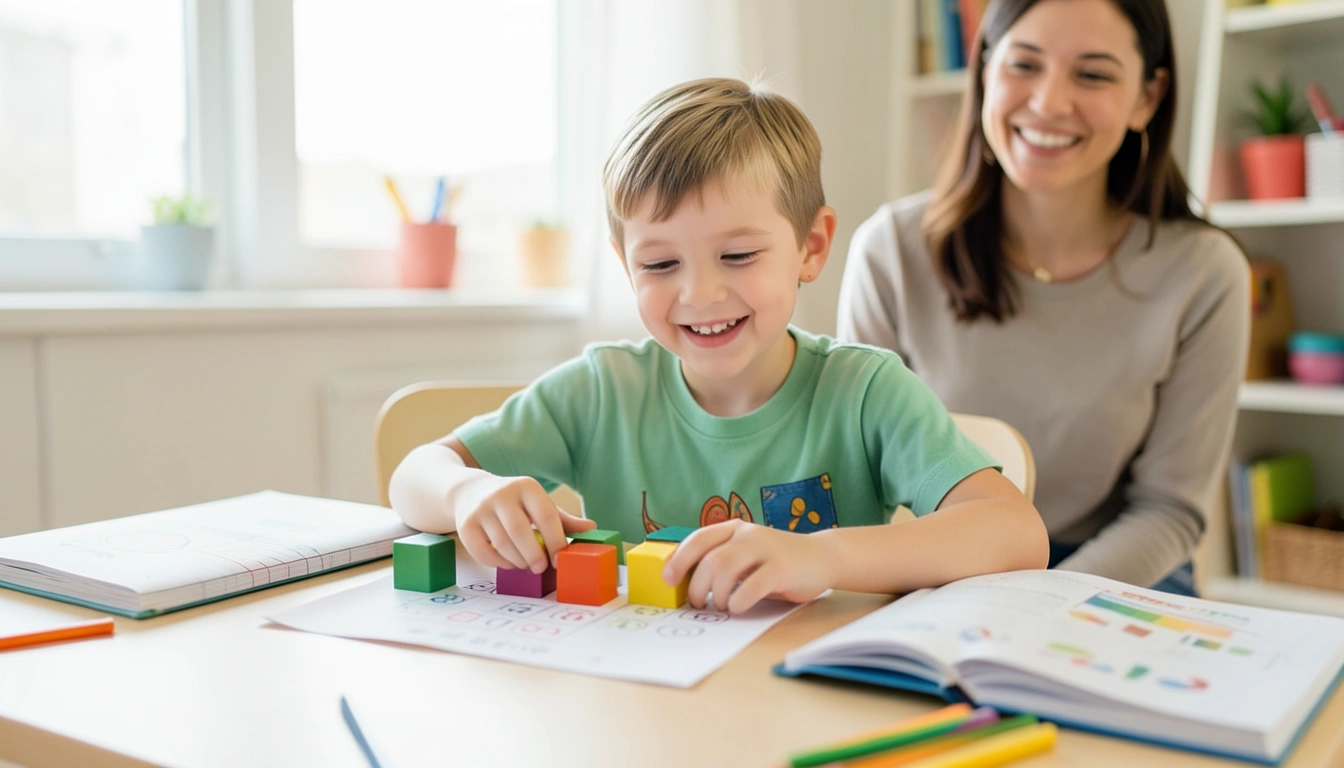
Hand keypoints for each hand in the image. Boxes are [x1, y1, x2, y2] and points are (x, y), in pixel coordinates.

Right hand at [454, 474, 594, 572]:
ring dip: (517, 561)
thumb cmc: (514, 503)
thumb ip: (563, 519)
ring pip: (501, 544)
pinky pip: (482, 552)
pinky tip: (508, 562)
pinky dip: (498, 563)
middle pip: (520, 531)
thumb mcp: (538, 504)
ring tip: (526, 565)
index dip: (556, 540)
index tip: (560, 559)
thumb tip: (592, 528)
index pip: (546, 515)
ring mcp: (480, 509)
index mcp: (526, 486)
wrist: (470, 492)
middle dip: (534, 555)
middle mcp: (501, 494)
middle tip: (541, 567)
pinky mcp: (464, 525)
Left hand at [662, 520, 839, 613]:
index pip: (699, 539)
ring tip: (722, 606)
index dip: (679, 560)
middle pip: (709, 558)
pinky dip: (739, 600)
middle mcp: (748, 534)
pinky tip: (738, 608)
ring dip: (717, 594)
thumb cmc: (777, 562)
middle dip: (697, 586)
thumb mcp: (748, 556)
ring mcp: (766, 549)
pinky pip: (753, 584)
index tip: (668, 580)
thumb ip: (724, 561)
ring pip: (725, 567)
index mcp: (735, 529)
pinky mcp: (782, 568)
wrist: (823, 557)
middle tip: (698, 604)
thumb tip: (687, 583)